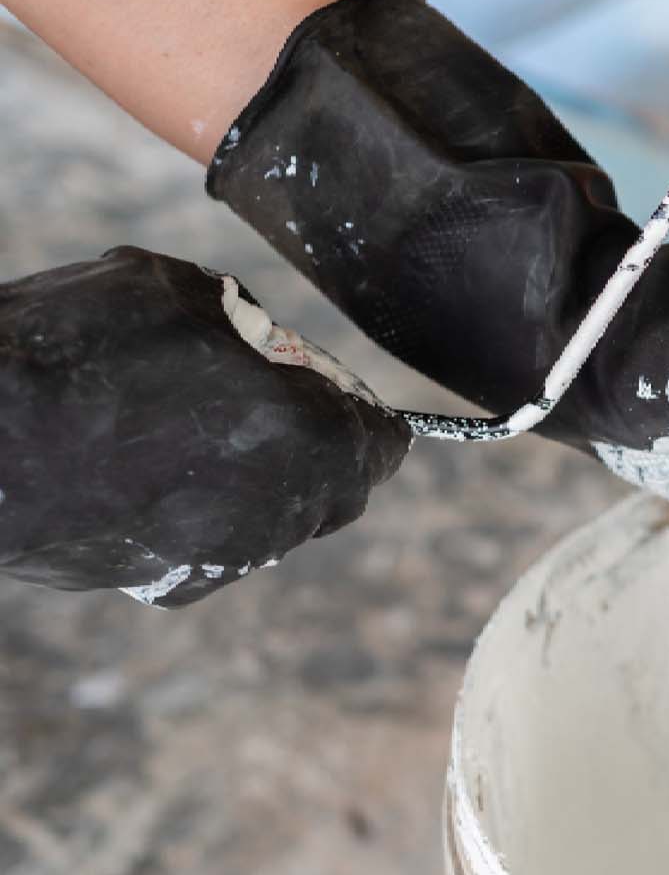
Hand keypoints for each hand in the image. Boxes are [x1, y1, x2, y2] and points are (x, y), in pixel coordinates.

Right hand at [0, 248, 409, 606]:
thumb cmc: (79, 353)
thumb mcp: (177, 291)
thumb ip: (243, 322)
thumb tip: (255, 339)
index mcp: (312, 432)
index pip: (383, 443)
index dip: (362, 416)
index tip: (336, 397)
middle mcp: (287, 506)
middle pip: (341, 490)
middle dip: (324, 453)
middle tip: (275, 413)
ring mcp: (232, 554)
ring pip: (281, 521)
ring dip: (263, 483)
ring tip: (200, 439)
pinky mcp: (176, 582)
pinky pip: (218, 546)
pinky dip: (204, 515)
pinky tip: (155, 478)